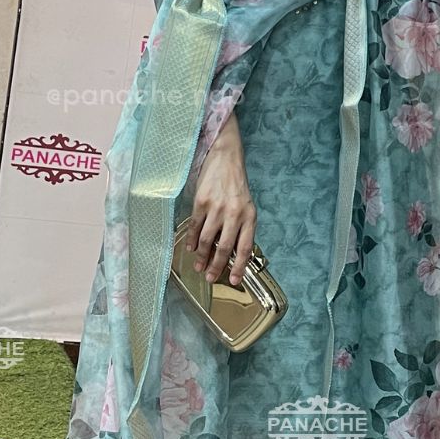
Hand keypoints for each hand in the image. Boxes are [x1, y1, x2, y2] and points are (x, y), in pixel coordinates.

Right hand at [183, 115, 255, 286]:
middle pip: (224, 248)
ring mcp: (217, 208)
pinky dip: (191, 240)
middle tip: (210, 278)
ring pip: (207, 240)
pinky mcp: (201, 202)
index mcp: (250, 216)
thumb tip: (232, 253)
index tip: (234, 280)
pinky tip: (190, 249)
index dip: (239, 266)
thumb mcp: (246, 206)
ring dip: (201, 257)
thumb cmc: (236, 185)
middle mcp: (235, 214)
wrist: (225, 157)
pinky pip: (194, 226)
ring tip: (198, 268)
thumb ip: (242, 227)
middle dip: (216, 266)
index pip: (245, 247)